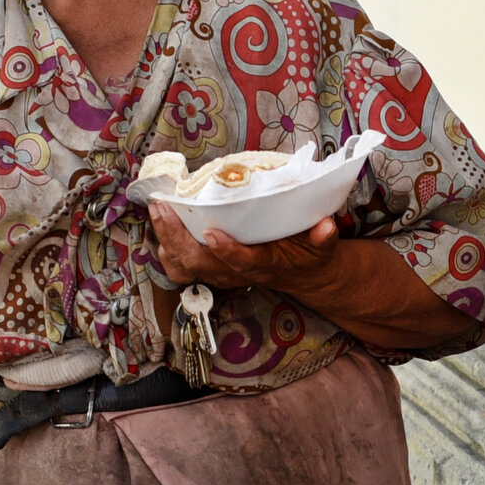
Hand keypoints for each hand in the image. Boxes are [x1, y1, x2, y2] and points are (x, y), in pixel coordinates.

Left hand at [149, 203, 339, 295]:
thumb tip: (327, 227)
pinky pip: (181, 268)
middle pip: (200, 263)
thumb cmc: (308, 256)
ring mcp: (222, 274)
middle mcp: (238, 273)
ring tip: (156, 213)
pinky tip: (159, 229)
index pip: (243, 262)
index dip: (226, 250)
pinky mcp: (212, 270)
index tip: (211, 232)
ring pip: (185, 267)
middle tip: (163, 209)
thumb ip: (323, 238)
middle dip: (177, 237)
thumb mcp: (322, 248)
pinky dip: (166, 252)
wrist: (302, 276)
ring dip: (166, 242)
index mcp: (264, 264)